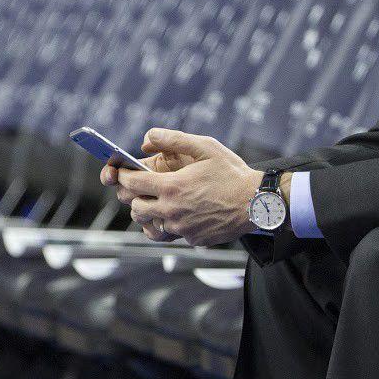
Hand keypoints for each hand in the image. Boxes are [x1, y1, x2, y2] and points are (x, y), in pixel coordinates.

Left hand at [113, 129, 262, 246]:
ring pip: (149, 224)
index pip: (131, 183)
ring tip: (157, 201)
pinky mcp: (192, 239)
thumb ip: (173, 139)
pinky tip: (178, 213)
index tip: (121, 172)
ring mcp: (182, 228)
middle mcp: (172, 211)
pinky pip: (170, 234)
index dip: (122, 176)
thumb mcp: (205, 147)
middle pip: (135, 208)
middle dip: (132, 196)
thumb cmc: (232, 173)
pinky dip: (169, 225)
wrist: (257, 203)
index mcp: (172, 187)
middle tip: (140, 187)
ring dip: (148, 212)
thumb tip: (146, 138)